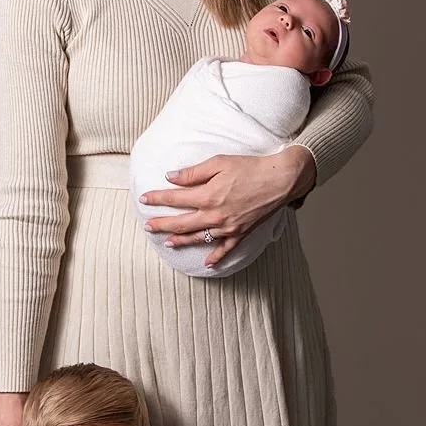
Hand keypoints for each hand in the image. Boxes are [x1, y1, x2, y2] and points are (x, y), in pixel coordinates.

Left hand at [140, 148, 315, 268]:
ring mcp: (228, 227)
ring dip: (181, 241)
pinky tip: (207, 263)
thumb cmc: (251, 167)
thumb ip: (193, 172)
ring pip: (199, 237)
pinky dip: (216, 257)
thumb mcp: (219, 163)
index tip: (145, 198)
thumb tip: (171, 177)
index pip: (175, 198)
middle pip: (182, 223)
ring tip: (167, 242)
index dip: (158, 198)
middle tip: (147, 227)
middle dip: (162, 224)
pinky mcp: (241, 232)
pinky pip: (225, 249)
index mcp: (208, 195)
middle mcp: (215, 215)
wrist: (280, 179)